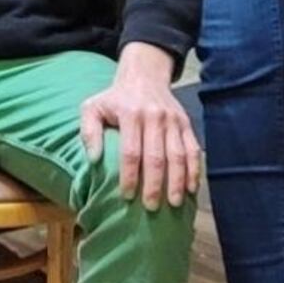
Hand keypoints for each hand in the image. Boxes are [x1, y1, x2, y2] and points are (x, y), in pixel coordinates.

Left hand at [79, 41, 201, 208]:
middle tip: (151, 207)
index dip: (129, 175)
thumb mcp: (93, 107)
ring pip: (178, 155)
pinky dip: (194, 170)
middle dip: (154, 184)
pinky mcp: (186, 123)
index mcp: (130, 113)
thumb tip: (93, 159)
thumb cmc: (115, 98)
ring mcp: (173, 120)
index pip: (130, 151)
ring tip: (173, 203)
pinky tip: (191, 189)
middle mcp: (154, 116)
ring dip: (177, 181)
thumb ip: (89, 131)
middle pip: (156, 157)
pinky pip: (193, 149)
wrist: (144, 75)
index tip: (126, 196)